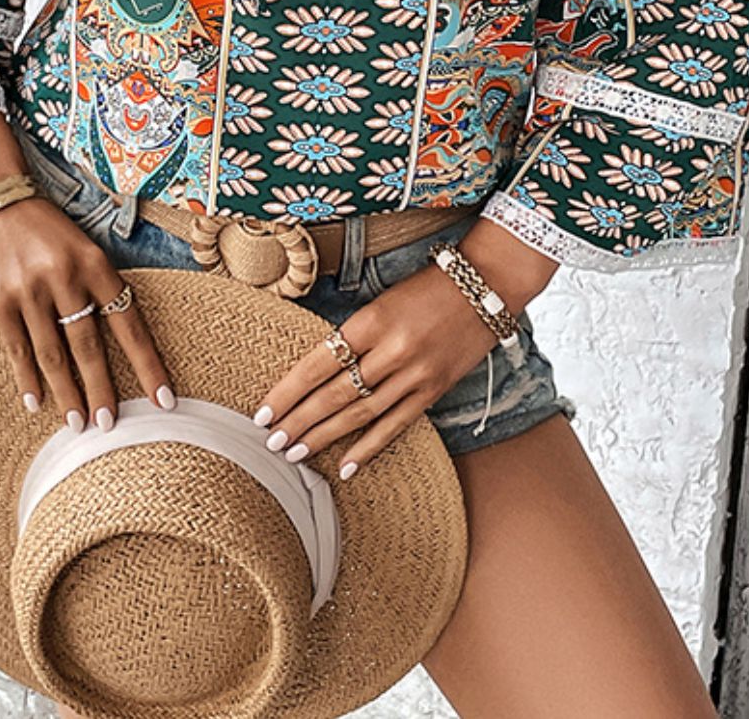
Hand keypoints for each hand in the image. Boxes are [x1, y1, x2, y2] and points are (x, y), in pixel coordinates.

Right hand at [0, 197, 174, 430]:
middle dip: (102, 390)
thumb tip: (119, 340)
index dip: (148, 365)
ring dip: (67, 393)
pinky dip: (27, 379)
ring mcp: (30, 291)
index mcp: (95, 264)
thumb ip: (100, 287)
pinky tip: (35, 403)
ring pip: (53, 354)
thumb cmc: (47, 229)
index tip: (164, 399)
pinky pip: (18, 348)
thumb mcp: (84, 247)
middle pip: (89, 347)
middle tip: (110, 426)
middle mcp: (65, 278)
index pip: (130, 324)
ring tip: (77, 424)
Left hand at [248, 259, 511, 480]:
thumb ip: (353, 333)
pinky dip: (370, 448)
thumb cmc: (426, 287)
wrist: (485, 283)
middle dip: (300, 421)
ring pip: (362, 414)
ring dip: (325, 437)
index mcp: (373, 320)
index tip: (264, 413)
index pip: (319, 363)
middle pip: (336, 394)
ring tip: (296, 453)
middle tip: (271, 443)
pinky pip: (396, 424)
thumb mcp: (382, 300)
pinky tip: (346, 466)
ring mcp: (416, 373)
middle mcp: (393, 350)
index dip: (288, 391)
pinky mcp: (435, 390)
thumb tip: (315, 370)